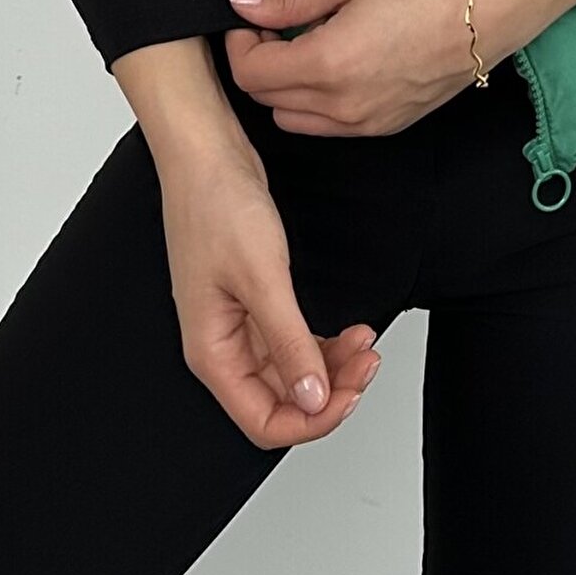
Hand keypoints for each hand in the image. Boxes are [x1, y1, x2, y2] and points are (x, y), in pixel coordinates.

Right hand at [157, 116, 382, 448]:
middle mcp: (221, 346)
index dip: (312, 420)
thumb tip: (313, 399)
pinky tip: (349, 330)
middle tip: (369, 362)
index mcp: (212, 353)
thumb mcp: (263, 277)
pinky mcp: (252, 300)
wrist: (206, 153)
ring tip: (366, 343)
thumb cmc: (216, 205)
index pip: (263, 422)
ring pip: (290, 372)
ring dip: (332, 366)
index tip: (350, 394)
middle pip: (281, 400)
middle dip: (331, 390)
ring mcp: (236, 324)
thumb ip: (289, 343)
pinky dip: (322, 342)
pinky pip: (290, 342)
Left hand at [223, 0, 480, 136]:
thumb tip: (241, 5)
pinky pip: (329, 127)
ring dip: (286, 88)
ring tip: (309, 45)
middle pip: (266, 101)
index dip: (240, 43)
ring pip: (294, 120)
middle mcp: (342, 107)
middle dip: (259, 62)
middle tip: (279, 25)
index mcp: (327, 65)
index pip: (250, 73)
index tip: (254, 17)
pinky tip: (340, 63)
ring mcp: (366, 124)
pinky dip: (317, 102)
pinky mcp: (388, 128)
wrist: (491, 9)